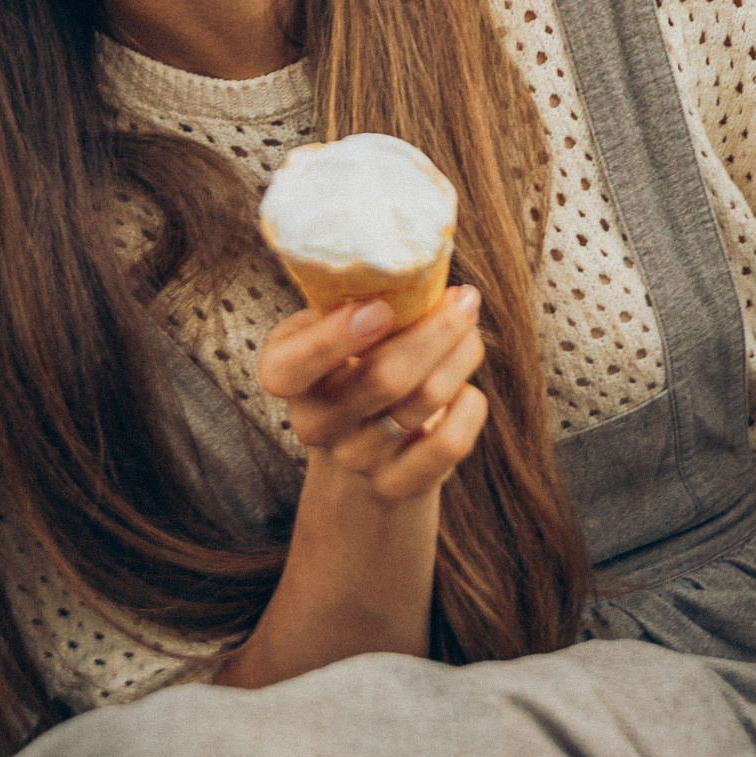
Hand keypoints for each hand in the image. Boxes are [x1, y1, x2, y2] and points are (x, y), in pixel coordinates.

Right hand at [257, 285, 488, 500]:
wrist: (363, 442)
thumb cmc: (356, 361)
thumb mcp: (340, 326)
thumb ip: (362, 300)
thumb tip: (424, 271)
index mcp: (285, 374)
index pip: (291, 367)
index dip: (333, 339)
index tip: (381, 307)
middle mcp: (313, 423)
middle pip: (384, 378)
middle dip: (437, 330)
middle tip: (465, 300)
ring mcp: (353, 459)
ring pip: (424, 401)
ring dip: (461, 356)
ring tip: (470, 332)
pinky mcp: (395, 485)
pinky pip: (448, 444)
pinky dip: (470, 408)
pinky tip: (467, 390)